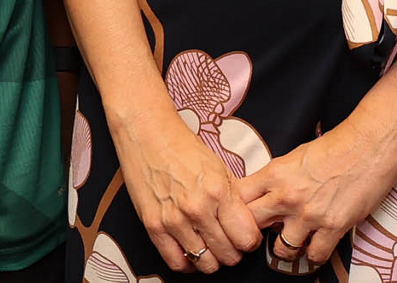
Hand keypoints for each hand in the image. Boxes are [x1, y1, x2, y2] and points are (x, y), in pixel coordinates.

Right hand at [110, 104, 261, 273]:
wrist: (146, 131)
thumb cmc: (181, 144)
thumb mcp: (218, 166)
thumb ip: (234, 197)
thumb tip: (248, 223)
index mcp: (218, 190)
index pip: (246, 237)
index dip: (250, 240)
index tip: (246, 236)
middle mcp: (197, 208)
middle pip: (228, 255)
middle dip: (233, 251)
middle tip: (229, 240)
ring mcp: (174, 219)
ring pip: (205, 264)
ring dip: (212, 259)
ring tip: (210, 244)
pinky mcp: (153, 226)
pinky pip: (176, 262)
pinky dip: (188, 263)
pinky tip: (191, 249)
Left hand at [236, 116, 396, 268]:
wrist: (367, 145)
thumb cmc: (334, 146)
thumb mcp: (295, 156)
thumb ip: (277, 178)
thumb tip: (265, 196)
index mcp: (275, 173)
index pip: (240, 197)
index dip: (236, 209)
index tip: (239, 215)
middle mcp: (287, 195)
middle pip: (253, 224)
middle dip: (254, 232)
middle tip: (261, 235)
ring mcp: (309, 214)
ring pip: (282, 249)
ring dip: (285, 249)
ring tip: (291, 242)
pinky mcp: (333, 227)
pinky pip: (314, 255)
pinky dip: (314, 255)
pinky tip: (315, 246)